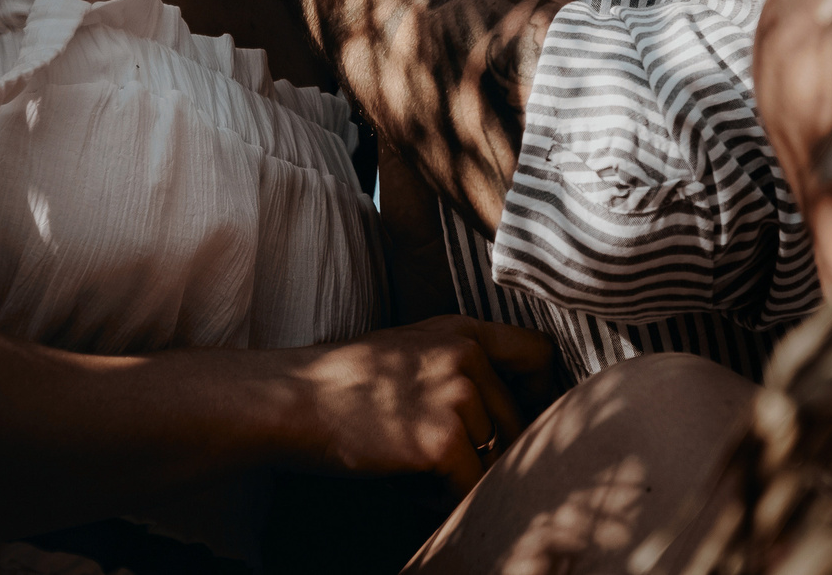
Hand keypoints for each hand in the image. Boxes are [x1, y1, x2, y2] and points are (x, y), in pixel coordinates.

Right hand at [284, 316, 557, 493]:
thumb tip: (512, 416)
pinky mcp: (442, 441)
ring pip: (495, 459)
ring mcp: (457, 397)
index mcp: (463, 331)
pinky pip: (471, 488)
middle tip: (443, 464)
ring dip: (464, 477)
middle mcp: (467, 356)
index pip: (540, 353)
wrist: (291, 401)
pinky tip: (412, 489)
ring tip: (417, 474)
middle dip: (490, 452)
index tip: (520, 420)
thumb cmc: (344, 384)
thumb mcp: (412, 349)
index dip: (541, 392)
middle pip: (520, 421)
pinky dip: (445, 500)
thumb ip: (461, 366)